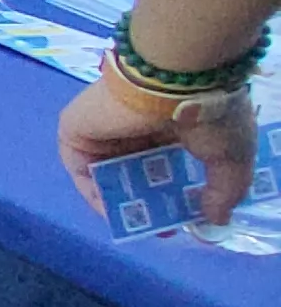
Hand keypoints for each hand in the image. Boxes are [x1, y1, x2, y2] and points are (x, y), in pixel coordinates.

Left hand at [60, 76, 255, 224]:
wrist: (172, 79)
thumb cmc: (206, 112)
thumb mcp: (231, 157)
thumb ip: (223, 190)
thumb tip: (216, 219)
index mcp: (172, 120)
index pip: (168, 162)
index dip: (177, 193)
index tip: (189, 220)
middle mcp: (136, 121)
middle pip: (138, 169)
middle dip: (151, 201)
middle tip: (164, 228)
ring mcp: (104, 124)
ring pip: (110, 170)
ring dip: (124, 200)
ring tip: (141, 225)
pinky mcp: (75, 128)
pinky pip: (82, 168)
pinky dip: (95, 191)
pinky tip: (114, 214)